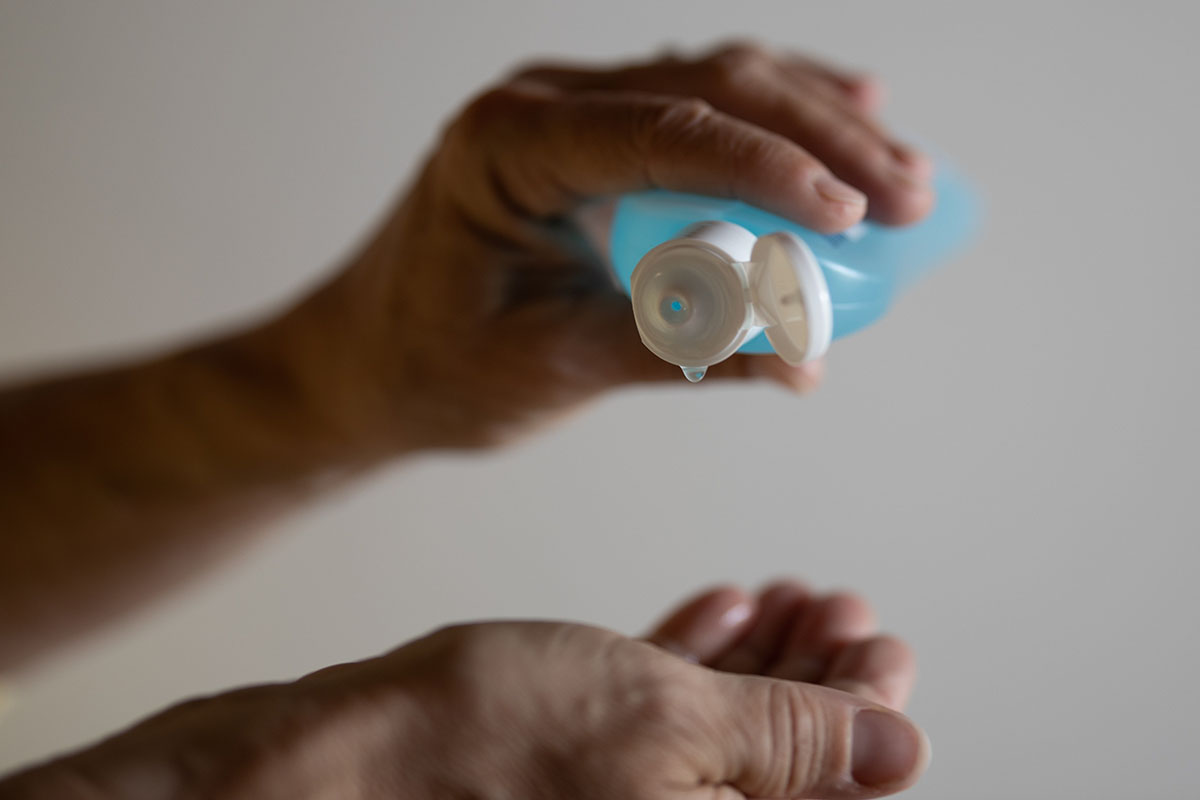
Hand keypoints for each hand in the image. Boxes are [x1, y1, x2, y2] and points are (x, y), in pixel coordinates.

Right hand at [3, 582, 925, 798]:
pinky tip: (718, 610)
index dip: (872, 715)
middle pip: (783, 766)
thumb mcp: (672, 724)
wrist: (334, 764)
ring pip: (720, 737)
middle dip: (819, 678)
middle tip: (839, 608)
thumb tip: (896, 745)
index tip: (881, 643)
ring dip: (762, 665)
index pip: (836, 795)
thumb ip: (793, 739)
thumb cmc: (487, 748)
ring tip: (785, 597)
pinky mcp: (568, 774)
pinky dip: (692, 667)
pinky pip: (655, 724)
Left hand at [280, 43, 934, 450]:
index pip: (660, 132)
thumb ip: (674, 353)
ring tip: (901, 172)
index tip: (849, 215)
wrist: (364, 361)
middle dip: (818, 139)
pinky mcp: (596, 140)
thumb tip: (804, 361)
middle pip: (706, 88)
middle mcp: (541, 105)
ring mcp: (571, 112)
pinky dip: (775, 125)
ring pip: (715, 84)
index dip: (766, 168)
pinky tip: (844, 119)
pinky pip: (700, 111)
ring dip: (814, 122)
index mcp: (504, 147)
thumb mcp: (549, 369)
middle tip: (908, 195)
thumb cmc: (431, 369)